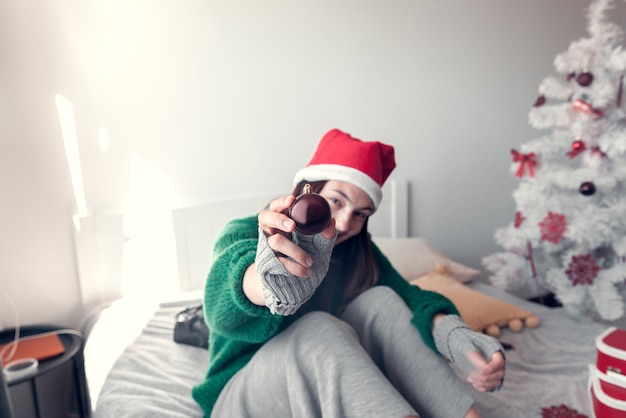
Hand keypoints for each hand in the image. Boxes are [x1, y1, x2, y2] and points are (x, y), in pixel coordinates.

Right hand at [255, 194, 335, 314]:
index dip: (282, 202)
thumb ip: (325, 231)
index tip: (292, 200)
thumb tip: (331, 222)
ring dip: (294, 251)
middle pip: (264, 217)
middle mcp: (270, 230)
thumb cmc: (305, 251)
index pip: (276, 206)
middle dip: (279, 220)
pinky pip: (279, 262)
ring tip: (309, 261)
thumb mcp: (318, 241)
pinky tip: (306, 272)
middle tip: (293, 226)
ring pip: (275, 242)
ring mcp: (267, 245)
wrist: (294, 279)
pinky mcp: (267, 261)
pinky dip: (294, 268)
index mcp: (281, 219)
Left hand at [433, 315, 505, 391]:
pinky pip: (490, 387)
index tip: (480, 371)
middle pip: (499, 374)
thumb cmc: (464, 343)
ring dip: (483, 384)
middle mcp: (498, 362)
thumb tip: (483, 368)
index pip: (499, 362)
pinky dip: (482, 388)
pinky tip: (473, 382)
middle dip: (486, 377)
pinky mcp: (490, 378)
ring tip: (470, 379)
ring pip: (496, 382)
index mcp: (495, 351)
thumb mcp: (466, 346)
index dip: (491, 368)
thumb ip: (475, 355)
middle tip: (472, 376)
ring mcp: (495, 371)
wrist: (460, 345)